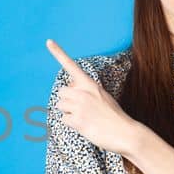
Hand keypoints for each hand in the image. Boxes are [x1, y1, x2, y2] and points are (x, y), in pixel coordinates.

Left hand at [46, 39, 145, 155]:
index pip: (71, 65)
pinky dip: (72, 124)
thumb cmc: (113, 115)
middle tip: (81, 108)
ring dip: (68, 112)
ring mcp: (79, 106)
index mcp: (90, 84)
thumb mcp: (102, 96)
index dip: (58, 53)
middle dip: (67, 100)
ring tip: (85, 117)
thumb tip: (68, 87)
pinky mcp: (77, 120)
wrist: (125, 133)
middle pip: (61, 92)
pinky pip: (64, 119)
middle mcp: (83, 92)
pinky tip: (85, 125)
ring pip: (60, 105)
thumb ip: (85, 90)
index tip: (48, 41)